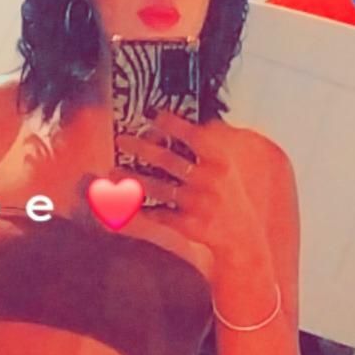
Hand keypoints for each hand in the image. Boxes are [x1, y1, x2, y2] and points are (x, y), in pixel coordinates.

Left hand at [114, 109, 272, 275]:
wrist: (242, 237)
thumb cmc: (231, 197)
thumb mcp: (231, 166)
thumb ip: (217, 142)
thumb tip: (203, 122)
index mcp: (221, 161)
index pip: (195, 137)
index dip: (175, 125)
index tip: (154, 116)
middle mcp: (210, 181)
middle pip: (169, 160)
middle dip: (141, 148)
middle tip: (120, 140)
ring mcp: (199, 204)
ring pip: (159, 188)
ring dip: (133, 179)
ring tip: (113, 172)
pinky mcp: (191, 226)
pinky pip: (160, 215)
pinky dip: (142, 210)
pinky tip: (126, 203)